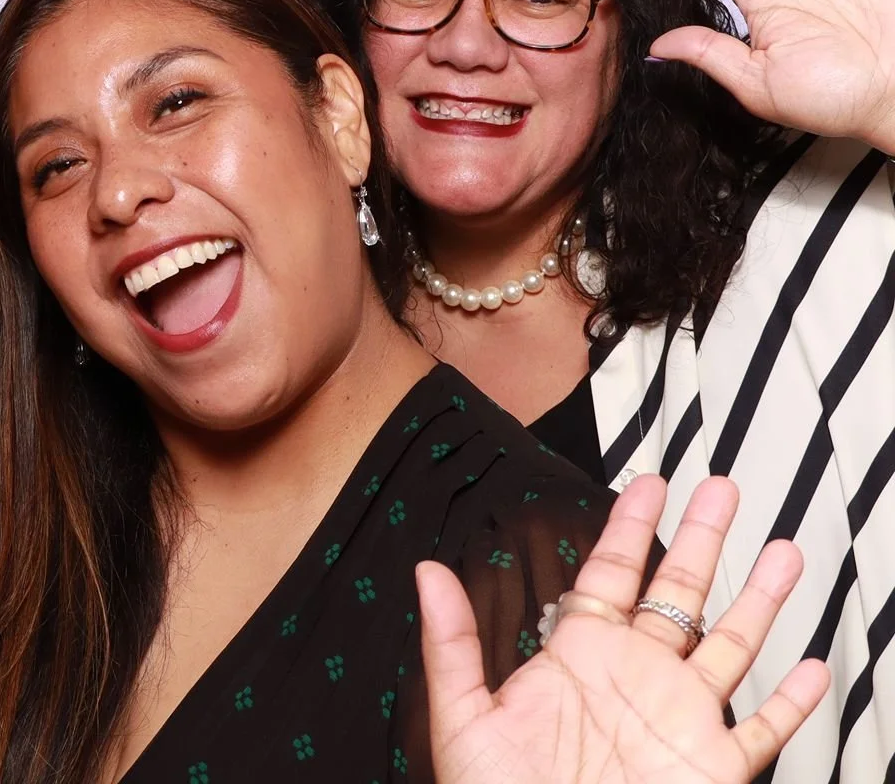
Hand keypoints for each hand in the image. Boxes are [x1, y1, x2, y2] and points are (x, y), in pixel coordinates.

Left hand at [420, 475, 827, 783]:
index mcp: (577, 658)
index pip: (609, 574)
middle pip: (676, 594)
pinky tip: (812, 668)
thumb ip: (450, 642)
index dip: (630, 527)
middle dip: (700, 539)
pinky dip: (791, 704)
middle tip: (722, 488)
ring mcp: (676, 719)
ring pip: (730, 648)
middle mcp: (634, 678)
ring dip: (759, 600)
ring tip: (785, 549)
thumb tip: (428, 572)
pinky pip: (761, 732)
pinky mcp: (710, 766)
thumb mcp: (461, 717)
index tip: (649, 484)